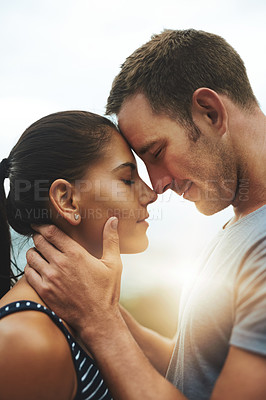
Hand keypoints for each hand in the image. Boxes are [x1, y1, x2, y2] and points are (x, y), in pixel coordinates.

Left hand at [25, 217, 121, 338]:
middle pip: (39, 241)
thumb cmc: (106, 292)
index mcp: (75, 253)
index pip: (50, 232)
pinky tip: (37, 268)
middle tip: (42, 238)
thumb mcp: (114, 264)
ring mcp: (50, 278)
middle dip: (39, 237)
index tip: (40, 223)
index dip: (42, 225)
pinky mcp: (44, 291)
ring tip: (40, 252)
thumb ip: (111, 239)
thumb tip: (113, 220)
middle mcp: (60, 263)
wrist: (97, 320)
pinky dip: (30, 267)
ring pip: (31, 256)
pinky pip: (28, 273)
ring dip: (34, 251)